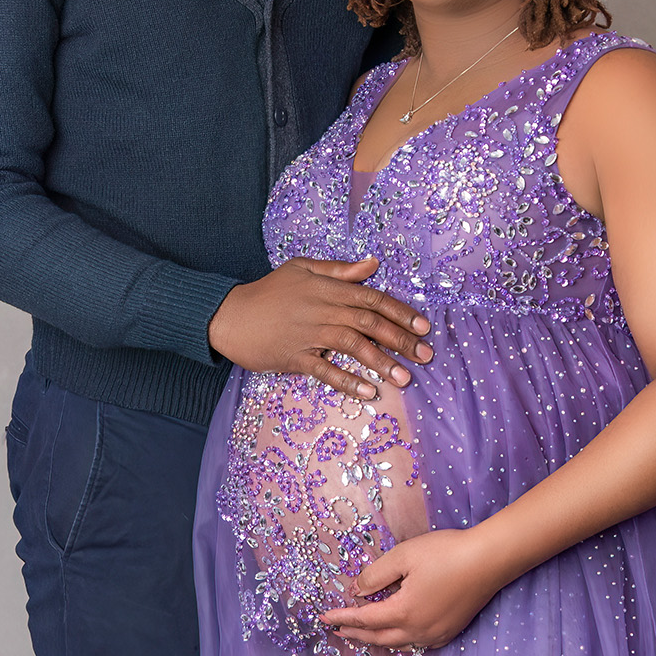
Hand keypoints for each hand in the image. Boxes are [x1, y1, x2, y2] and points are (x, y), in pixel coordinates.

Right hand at [208, 257, 433, 400]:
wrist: (229, 315)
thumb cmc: (268, 291)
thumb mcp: (302, 269)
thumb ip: (339, 270)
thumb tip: (373, 264)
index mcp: (327, 288)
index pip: (372, 298)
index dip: (401, 312)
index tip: (424, 327)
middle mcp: (322, 310)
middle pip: (369, 323)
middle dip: (401, 340)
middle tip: (426, 356)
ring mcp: (309, 334)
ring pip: (353, 346)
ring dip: (381, 362)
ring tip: (405, 378)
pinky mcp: (295, 357)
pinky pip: (325, 370)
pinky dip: (347, 381)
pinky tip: (368, 391)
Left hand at [317, 527, 509, 651]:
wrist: (489, 560)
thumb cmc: (446, 552)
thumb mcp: (404, 556)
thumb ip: (376, 575)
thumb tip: (357, 590)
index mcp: (403, 612)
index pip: (364, 620)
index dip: (342, 618)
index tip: (324, 618)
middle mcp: (418, 630)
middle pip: (378, 638)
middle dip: (356, 634)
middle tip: (338, 630)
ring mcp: (436, 634)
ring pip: (398, 644)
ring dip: (377, 639)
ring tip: (363, 633)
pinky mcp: (450, 631)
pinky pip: (417, 643)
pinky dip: (400, 640)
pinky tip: (397, 633)